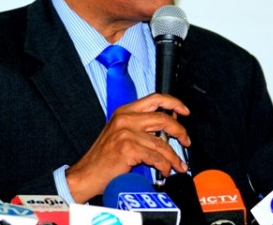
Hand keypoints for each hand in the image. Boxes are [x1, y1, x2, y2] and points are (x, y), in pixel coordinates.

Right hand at [65, 93, 189, 202]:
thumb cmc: (104, 156)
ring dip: (173, 156)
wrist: (86, 174)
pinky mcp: (127, 148)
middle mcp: (124, 118)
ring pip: (161, 142)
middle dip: (179, 131)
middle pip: (162, 118)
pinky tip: (164, 170)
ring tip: (178, 165)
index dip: (173, 102)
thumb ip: (141, 126)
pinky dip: (164, 165)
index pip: (154, 98)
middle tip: (186, 141)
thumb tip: (167, 125)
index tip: (184, 111)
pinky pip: (155, 156)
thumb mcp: (121, 133)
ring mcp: (125, 132)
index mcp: (124, 111)